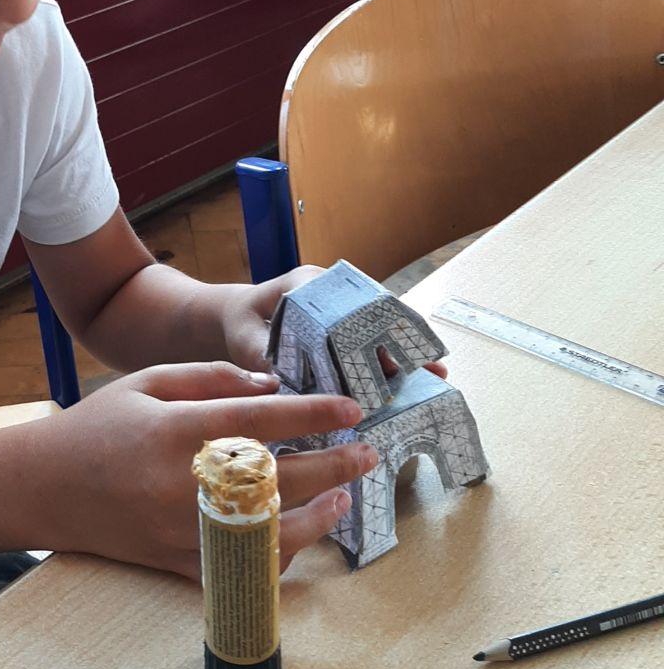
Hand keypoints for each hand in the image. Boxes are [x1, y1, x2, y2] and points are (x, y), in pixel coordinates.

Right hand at [38, 361, 368, 580]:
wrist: (45, 487)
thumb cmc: (97, 427)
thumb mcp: (148, 383)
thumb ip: (211, 379)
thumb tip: (273, 388)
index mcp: (178, 431)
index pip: (262, 421)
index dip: (314, 413)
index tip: (352, 407)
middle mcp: (185, 485)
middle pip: (280, 478)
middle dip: (334, 465)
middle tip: (367, 452)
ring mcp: (184, 532)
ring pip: (272, 534)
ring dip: (319, 516)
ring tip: (344, 496)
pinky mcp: (179, 564)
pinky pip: (244, 570)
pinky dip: (281, 557)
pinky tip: (300, 534)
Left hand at [220, 267, 447, 379]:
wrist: (233, 317)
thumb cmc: (238, 323)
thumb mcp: (244, 339)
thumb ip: (261, 356)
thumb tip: (284, 383)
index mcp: (310, 284)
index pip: (355, 305)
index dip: (382, 330)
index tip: (400, 355)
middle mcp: (333, 291)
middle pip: (377, 315)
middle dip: (407, 344)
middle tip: (435, 370)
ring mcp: (340, 307)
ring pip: (380, 327)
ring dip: (404, 353)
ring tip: (434, 377)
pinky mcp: (341, 326)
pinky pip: (369, 339)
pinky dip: (387, 359)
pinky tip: (407, 383)